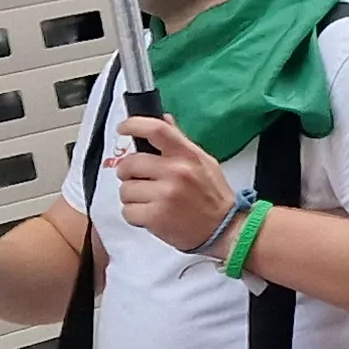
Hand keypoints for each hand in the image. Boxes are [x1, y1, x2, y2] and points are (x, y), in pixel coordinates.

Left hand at [114, 117, 239, 253]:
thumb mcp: (204, 162)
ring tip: (151, 202)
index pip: (156, 130)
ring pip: (125, 189)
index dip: (134, 125)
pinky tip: (151, 216)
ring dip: (133, 197)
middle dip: (128, 173)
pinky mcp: (156, 217)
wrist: (226, 229)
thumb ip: (180, 142)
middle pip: (130, 163)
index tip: (123, 128)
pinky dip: (135, 215)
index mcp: (187, 155)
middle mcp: (176, 172)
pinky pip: (127, 211)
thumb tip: (164, 119)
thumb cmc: (213, 196)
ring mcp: (165, 195)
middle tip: (139, 181)